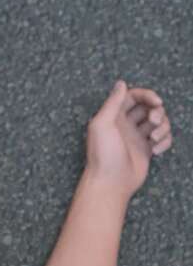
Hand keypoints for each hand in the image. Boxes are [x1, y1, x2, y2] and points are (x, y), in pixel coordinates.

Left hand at [84, 80, 173, 199]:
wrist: (110, 182)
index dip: (147, 95)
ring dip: (163, 127)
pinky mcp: (146, 149)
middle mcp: (125, 124)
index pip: (133, 96)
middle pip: (149, 107)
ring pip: (158, 122)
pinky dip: (165, 142)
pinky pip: (162, 138)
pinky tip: (155, 151)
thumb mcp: (102, 124)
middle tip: (154, 121)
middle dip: (157, 111)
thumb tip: (121, 83)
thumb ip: (112, 102)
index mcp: (113, 116)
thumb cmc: (103, 154)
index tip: (157, 102)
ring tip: (154, 139)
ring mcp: (136, 137)